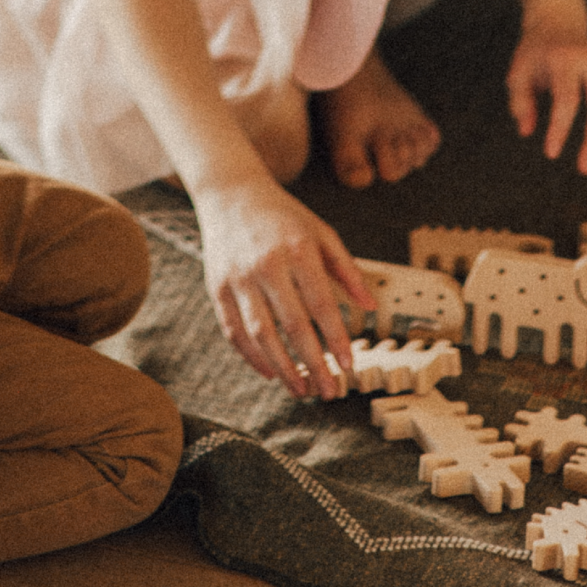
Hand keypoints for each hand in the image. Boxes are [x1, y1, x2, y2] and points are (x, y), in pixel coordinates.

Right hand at [192, 174, 374, 399]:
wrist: (230, 194)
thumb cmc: (282, 216)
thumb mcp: (320, 232)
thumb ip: (346, 268)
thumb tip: (370, 306)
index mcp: (297, 249)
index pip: (321, 303)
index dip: (336, 338)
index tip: (348, 366)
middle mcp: (266, 265)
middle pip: (292, 325)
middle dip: (312, 363)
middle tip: (328, 391)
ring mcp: (238, 278)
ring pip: (261, 334)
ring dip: (282, 368)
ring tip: (301, 390)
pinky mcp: (217, 288)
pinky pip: (233, 331)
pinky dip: (251, 356)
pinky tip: (270, 372)